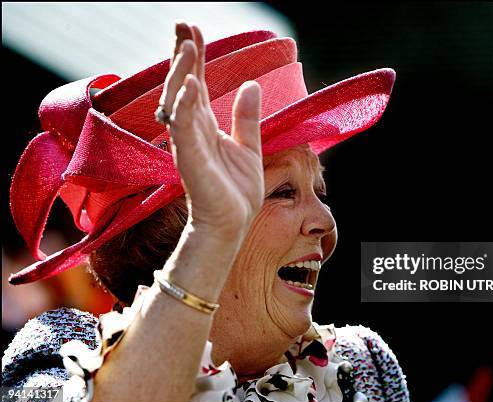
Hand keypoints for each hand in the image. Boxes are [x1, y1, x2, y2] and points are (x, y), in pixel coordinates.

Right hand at [159, 22, 263, 240]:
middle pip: (182, 85)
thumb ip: (246, 118)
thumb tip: (251, 84)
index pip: (197, 83)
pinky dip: (184, 106)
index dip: (195, 57)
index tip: (191, 29)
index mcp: (205, 125)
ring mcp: (189, 144)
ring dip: (181, 73)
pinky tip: (188, 85)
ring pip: (179, 102)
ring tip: (186, 46)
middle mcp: (192, 130)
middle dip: (182, 55)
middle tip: (182, 26)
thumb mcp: (249, 147)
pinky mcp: (190, 160)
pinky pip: (183, 129)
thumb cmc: (236, 190)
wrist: (233, 223)